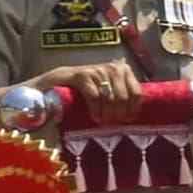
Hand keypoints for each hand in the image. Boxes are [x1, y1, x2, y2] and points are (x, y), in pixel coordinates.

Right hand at [32, 59, 146, 124]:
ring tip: (103, 122)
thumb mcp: (107, 90)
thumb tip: (136, 115)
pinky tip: (94, 117)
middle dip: (119, 114)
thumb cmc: (86, 90)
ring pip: (110, 99)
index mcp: (123, 70)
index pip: (137, 93)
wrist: (56, 82)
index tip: (127, 120)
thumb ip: (122, 96)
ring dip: (108, 114)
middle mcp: (112, 68)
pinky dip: (96, 110)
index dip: (133, 109)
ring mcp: (97, 70)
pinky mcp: (82, 76)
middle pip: (124, 98)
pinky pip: (95, 97)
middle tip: (112, 124)